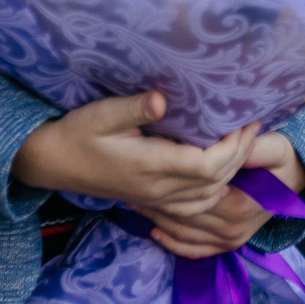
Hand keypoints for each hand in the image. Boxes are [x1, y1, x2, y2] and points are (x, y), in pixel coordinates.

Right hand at [13, 92, 253, 219]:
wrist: (52, 162)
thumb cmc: (77, 132)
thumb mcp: (102, 113)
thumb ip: (134, 107)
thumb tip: (163, 99)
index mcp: (150, 166)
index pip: (207, 165)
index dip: (233, 147)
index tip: (246, 120)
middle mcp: (156, 188)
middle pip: (213, 182)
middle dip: (240, 156)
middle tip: (253, 127)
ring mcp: (153, 199)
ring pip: (206, 198)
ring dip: (230, 174)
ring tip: (242, 145)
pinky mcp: (149, 200)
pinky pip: (192, 205)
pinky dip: (213, 190)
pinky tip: (219, 173)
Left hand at [145, 132, 304, 260]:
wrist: (299, 179)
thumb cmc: (283, 158)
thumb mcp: (272, 146)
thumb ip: (252, 147)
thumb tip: (233, 144)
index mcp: (239, 204)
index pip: (193, 198)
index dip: (167, 187)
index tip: (144, 173)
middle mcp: (232, 228)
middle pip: (184, 217)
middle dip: (156, 204)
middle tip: (129, 189)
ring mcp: (231, 239)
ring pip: (185, 234)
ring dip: (158, 220)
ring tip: (134, 204)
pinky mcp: (230, 244)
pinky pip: (197, 250)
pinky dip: (174, 244)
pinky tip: (155, 232)